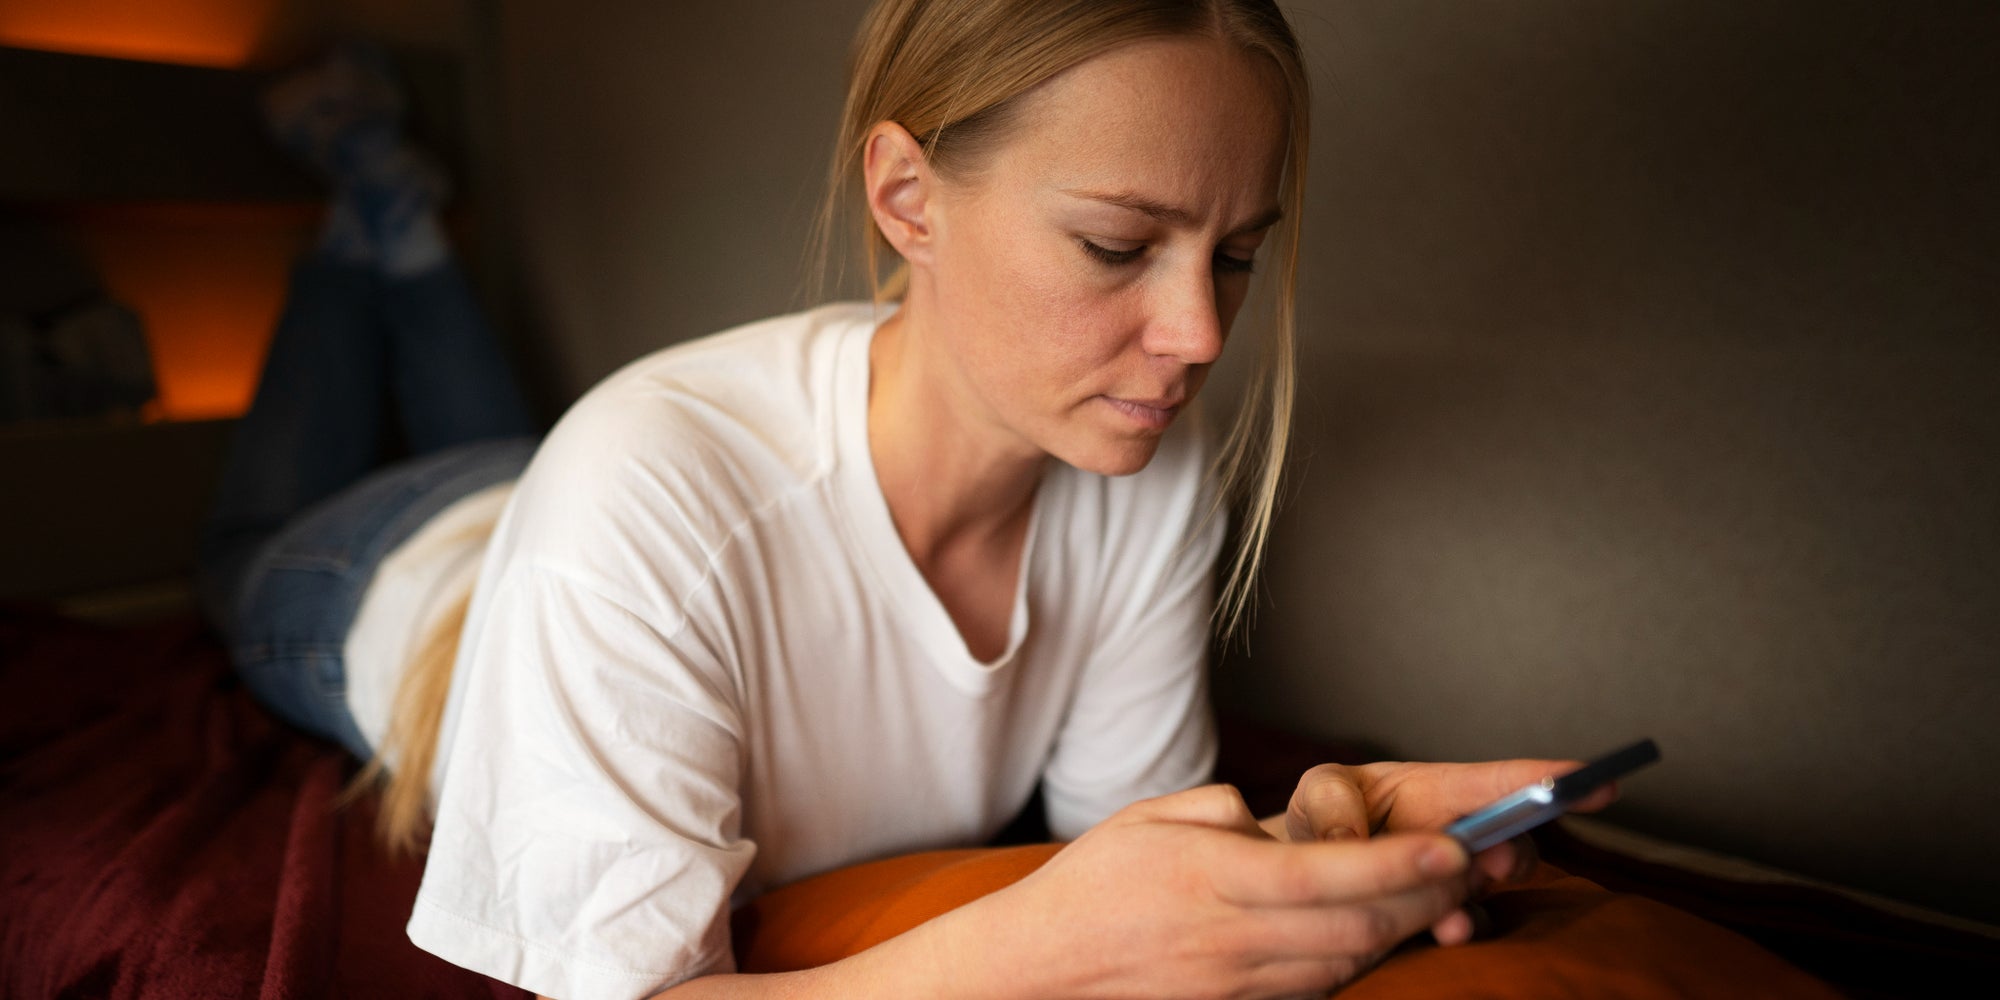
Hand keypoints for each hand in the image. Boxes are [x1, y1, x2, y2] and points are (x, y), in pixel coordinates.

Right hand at [952, 784, 1480, 999]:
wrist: (1044, 965)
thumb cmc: (1096, 881)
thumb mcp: (1152, 814)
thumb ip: (1225, 810)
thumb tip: (1280, 824)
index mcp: (1210, 877)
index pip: (1328, 875)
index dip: (1401, 863)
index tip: (1455, 845)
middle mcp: (1231, 937)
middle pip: (1357, 927)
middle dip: (1429, 897)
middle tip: (1479, 863)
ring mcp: (1238, 982)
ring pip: (1349, 962)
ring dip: (1405, 930)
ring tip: (1446, 893)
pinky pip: (1321, 984)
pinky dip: (1363, 957)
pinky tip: (1382, 929)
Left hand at [1273, 757, 1620, 940]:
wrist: (1303, 870)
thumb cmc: (1321, 818)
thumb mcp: (1320, 792)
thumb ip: (1332, 804)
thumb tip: (1352, 842)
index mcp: (1435, 789)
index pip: (1500, 782)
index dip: (1548, 779)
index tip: (1594, 781)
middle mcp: (1458, 834)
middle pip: (1512, 839)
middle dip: (1513, 851)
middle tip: (1496, 861)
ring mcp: (1454, 880)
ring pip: (1490, 889)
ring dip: (1478, 899)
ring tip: (1451, 912)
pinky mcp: (1439, 919)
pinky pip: (1466, 926)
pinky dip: (1458, 928)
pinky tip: (1438, 933)